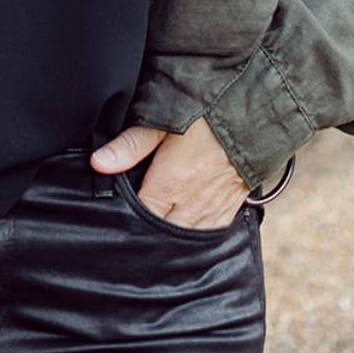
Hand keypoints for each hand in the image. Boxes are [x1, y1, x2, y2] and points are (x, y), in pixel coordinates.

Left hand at [89, 117, 249, 229]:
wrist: (255, 116)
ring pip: (184, 237)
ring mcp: (212, 211)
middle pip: (160, 232)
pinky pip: (209, 233)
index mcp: (169, 186)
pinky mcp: (231, 209)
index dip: (127, 212)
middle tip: (138, 215)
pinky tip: (187, 221)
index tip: (119, 206)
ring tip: (160, 221)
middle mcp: (190, 206)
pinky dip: (196, 231)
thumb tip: (98, 164)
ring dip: (172, 231)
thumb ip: (130, 146)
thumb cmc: (206, 115)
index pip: (139, 215)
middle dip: (148, 227)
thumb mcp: (162, 122)